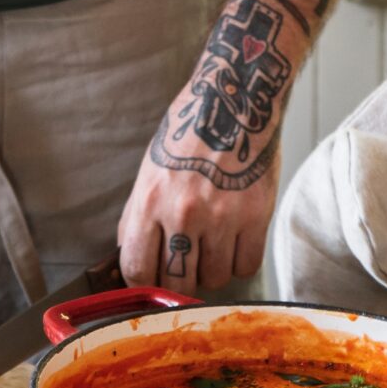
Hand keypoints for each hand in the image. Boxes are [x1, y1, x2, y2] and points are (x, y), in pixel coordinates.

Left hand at [117, 91, 278, 290]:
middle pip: (178, 282)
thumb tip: (129, 259)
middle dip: (179, 282)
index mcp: (150, 203)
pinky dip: (239, 263)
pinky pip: (246, 267)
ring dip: (212, 271)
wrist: (235, 103)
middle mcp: (184, 214)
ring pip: (214, 279)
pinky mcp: (257, 216)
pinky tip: (234, 244)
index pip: (138, 271)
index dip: (144, 284)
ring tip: (212, 248)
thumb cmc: (188, 136)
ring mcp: (223, 217)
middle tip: (186, 267)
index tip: (154, 281)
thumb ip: (136, 218)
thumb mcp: (149, 172)